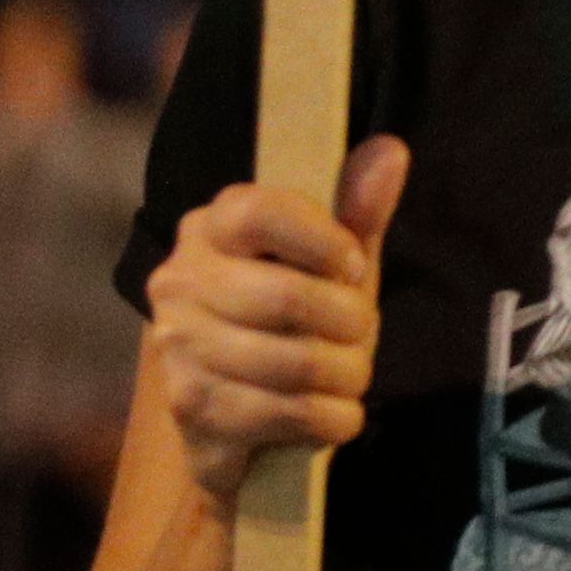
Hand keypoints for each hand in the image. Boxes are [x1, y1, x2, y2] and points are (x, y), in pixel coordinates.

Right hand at [147, 136, 408, 498]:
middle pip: (288, 297)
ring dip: (349, 375)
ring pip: (299, 364)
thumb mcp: (331, 262)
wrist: (237, 414)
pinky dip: (335, 418)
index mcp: (211, 228)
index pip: (260, 214)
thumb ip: (359, 211)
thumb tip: (391, 152)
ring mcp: (179, 349)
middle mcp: (179, 282)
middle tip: (359, 331)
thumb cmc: (292, 320)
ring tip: (348, 373)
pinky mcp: (193, 410)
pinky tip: (328, 411)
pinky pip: (294, 415)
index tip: (352, 266)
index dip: (323, 241)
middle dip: (351, 322)